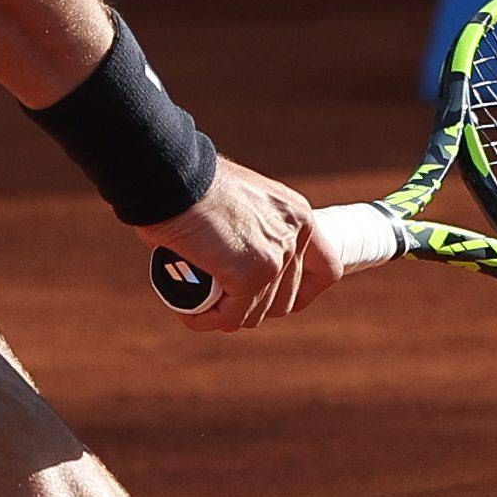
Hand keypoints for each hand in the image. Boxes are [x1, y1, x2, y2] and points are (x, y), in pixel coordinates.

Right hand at [140, 159, 360, 334]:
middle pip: (287, 299)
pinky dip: (208, 320)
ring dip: (228, 316)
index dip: (304, 292)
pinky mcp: (249, 276)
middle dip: (255, 308)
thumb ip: (249, 228)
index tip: (276, 298)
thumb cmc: (190, 184)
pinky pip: (230, 316)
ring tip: (199, 305)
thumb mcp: (237, 201)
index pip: (326, 268)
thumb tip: (234, 259)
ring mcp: (275, 258)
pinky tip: (191, 314)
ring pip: (256, 313)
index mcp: (297, 215)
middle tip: (223, 301)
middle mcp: (294, 236)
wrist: (170, 176)